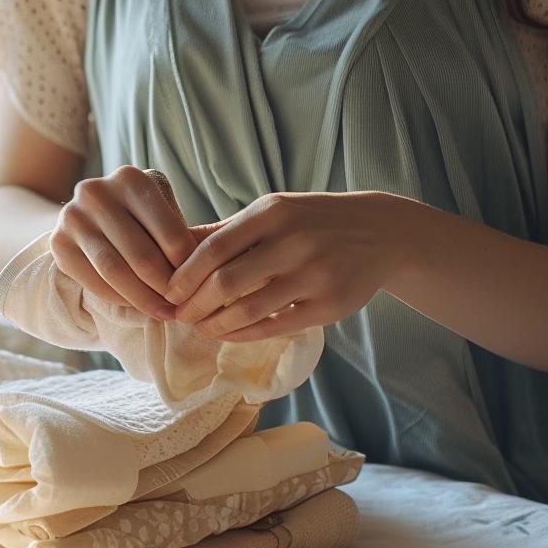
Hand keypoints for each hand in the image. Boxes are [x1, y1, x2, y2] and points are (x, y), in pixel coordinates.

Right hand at [52, 166, 195, 319]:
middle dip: (166, 289)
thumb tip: (209, 274)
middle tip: (181, 308)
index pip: (172, 236)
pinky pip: (94, 282)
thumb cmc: (141, 216)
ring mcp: (73, 217)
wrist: (90, 215)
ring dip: (143, 300)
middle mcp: (97, 192)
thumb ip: (183, 235)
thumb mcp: (163, 211)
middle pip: (143, 257)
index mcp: (132, 179)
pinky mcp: (58, 243)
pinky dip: (119, 300)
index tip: (199, 288)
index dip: (189, 269)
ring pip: (115, 272)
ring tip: (163, 313)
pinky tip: (137, 307)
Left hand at [165, 191, 412, 340]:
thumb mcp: (272, 213)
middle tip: (181, 316)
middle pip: (225, 282)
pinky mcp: (329, 304)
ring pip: (249, 309)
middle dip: (194, 305)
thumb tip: (171, 245)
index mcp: (272, 213)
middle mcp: (293, 241)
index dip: (184, 276)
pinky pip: (276, 326)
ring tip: (201, 328)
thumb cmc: (311, 222)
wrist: (379, 232)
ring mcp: (314, 274)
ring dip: (216, 324)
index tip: (168, 292)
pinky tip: (228, 335)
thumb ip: (225, 231)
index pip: (213, 248)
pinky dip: (244, 334)